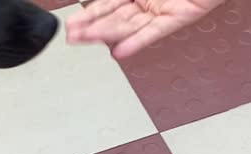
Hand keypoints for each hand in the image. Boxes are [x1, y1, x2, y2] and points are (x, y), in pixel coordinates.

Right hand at [65, 0, 224, 57]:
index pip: (106, 5)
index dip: (89, 16)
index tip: (72, 26)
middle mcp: (147, 0)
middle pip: (114, 18)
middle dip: (91, 27)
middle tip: (72, 38)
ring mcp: (160, 9)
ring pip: (129, 26)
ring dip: (106, 35)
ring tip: (86, 42)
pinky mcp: (178, 16)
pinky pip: (154, 32)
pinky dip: (137, 41)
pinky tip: (121, 51)